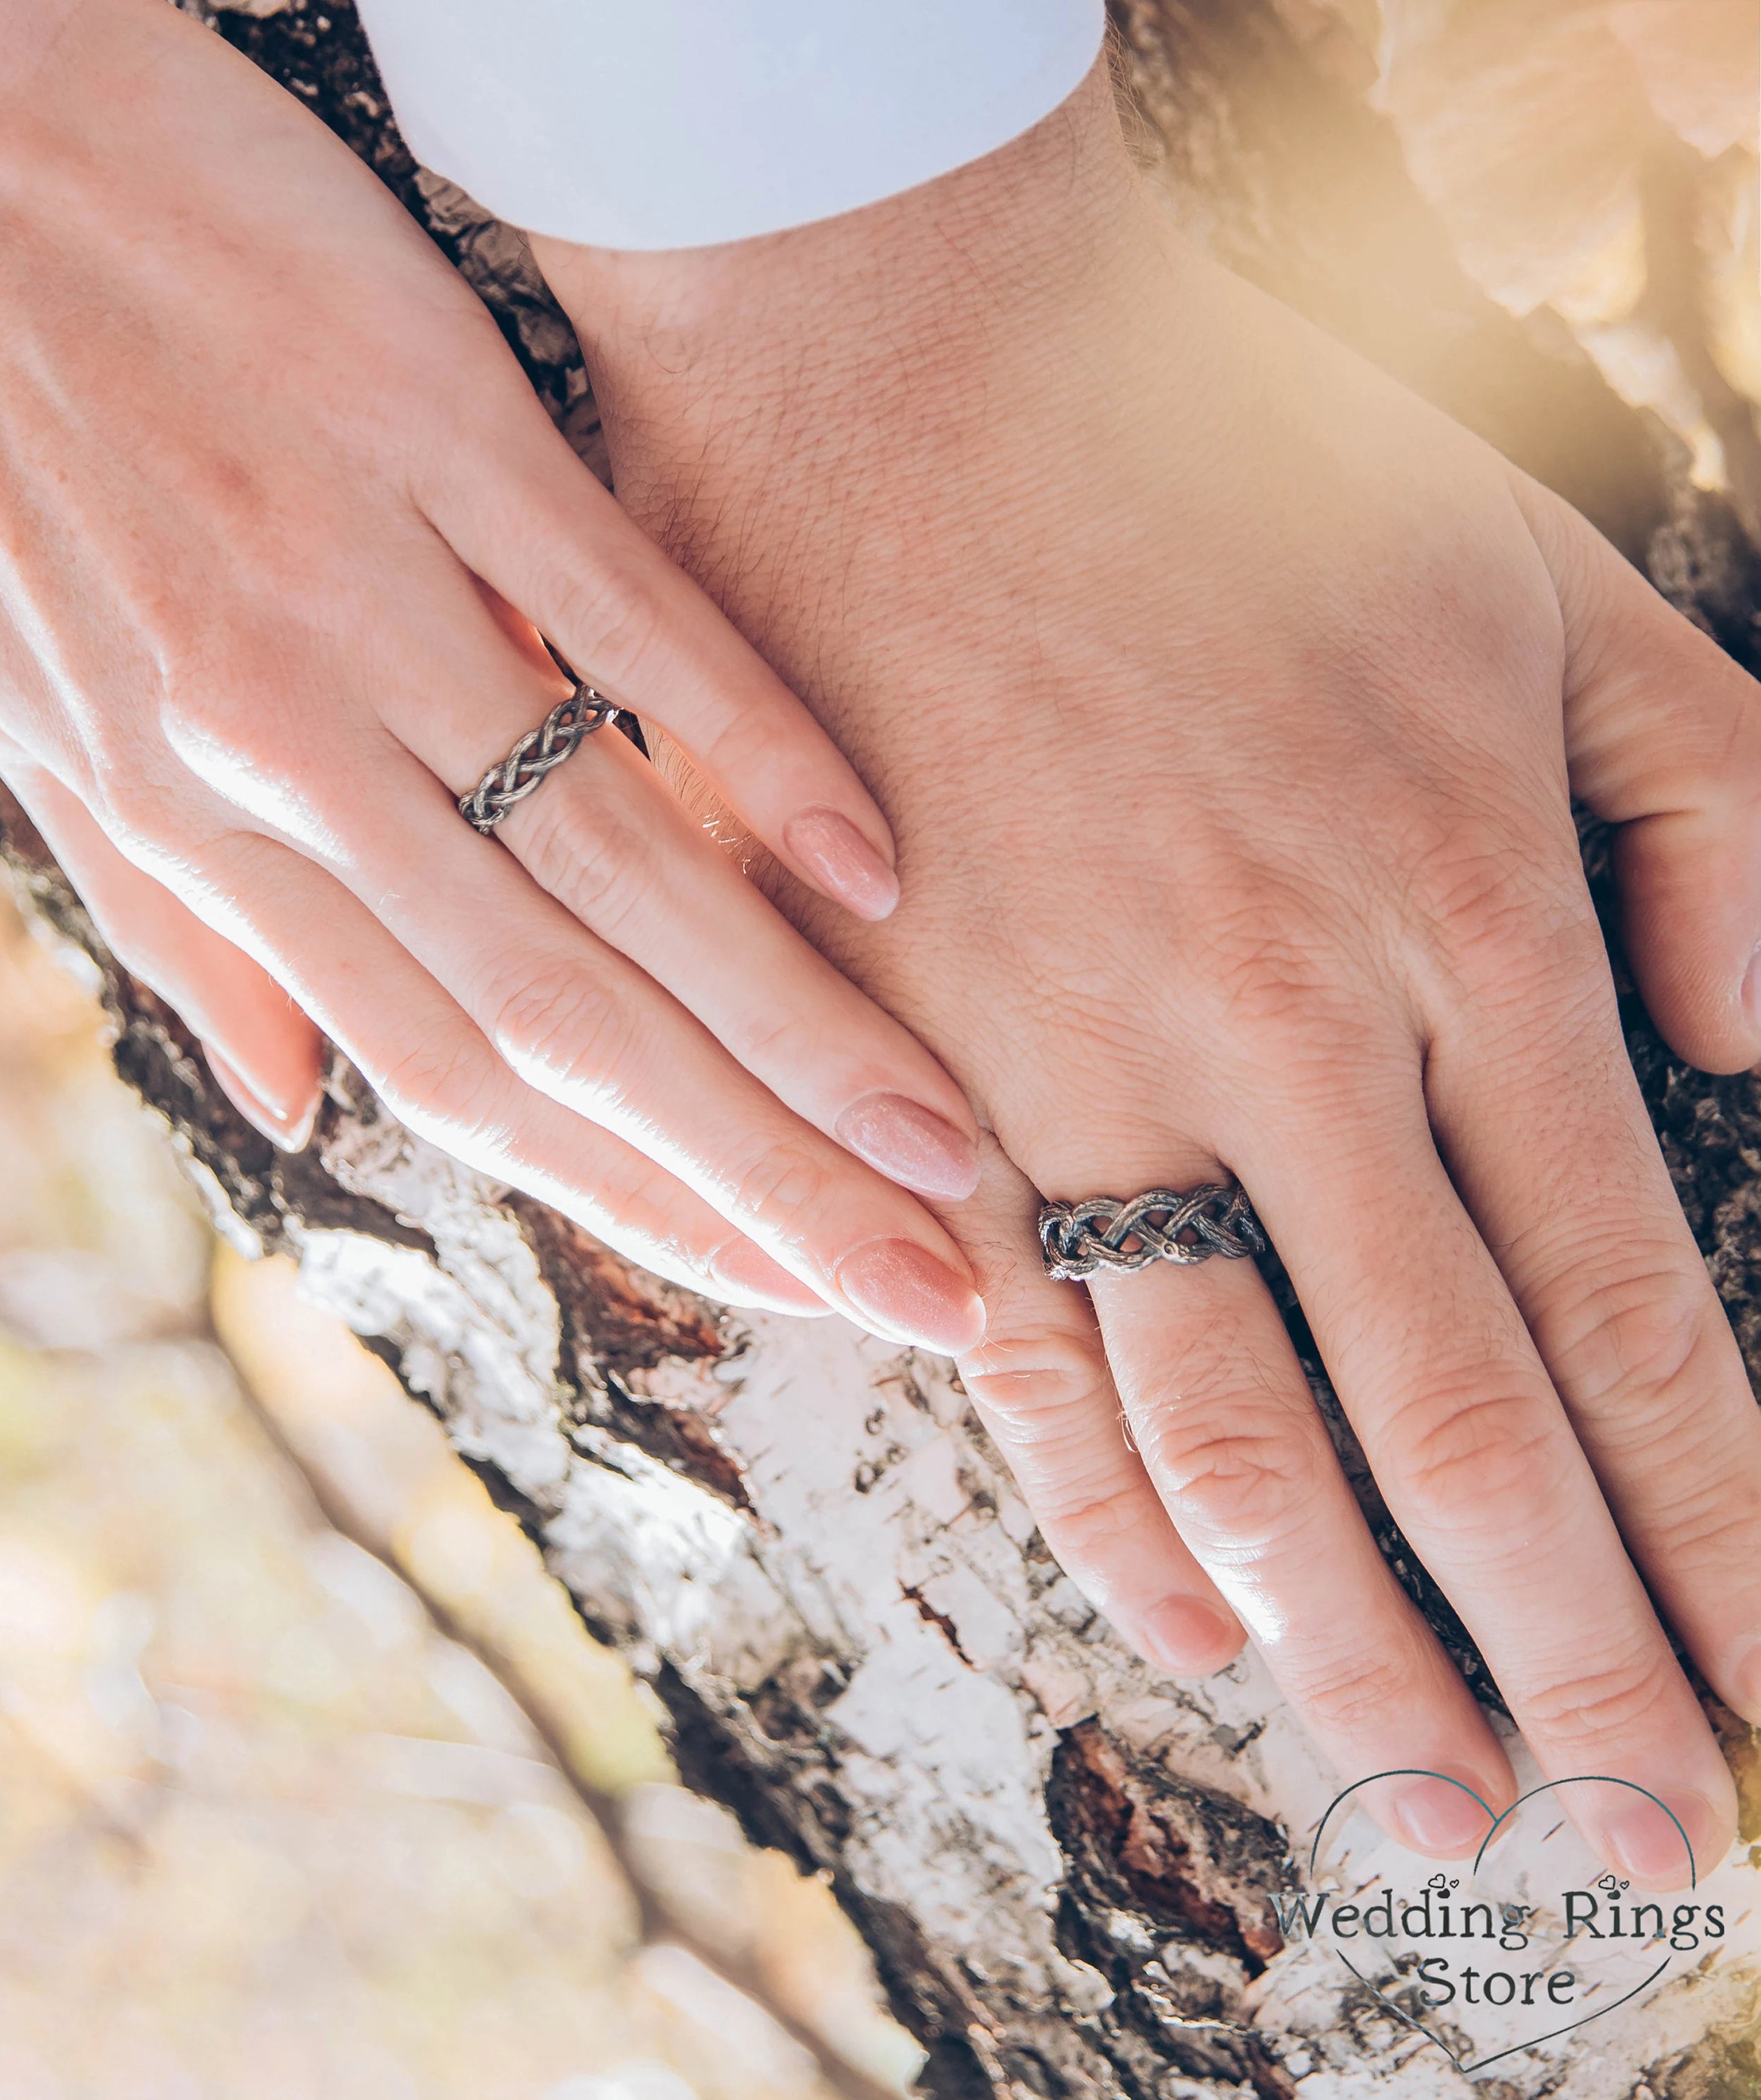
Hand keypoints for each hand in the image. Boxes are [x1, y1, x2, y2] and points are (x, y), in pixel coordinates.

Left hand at [0, 0, 988, 1348]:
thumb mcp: (34, 720)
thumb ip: (183, 914)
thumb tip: (293, 1101)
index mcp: (199, 824)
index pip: (456, 1082)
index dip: (640, 1210)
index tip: (795, 1288)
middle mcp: (284, 746)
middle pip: (562, 1018)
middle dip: (761, 1181)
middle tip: (933, 1291)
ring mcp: (367, 585)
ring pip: (609, 860)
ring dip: (792, 1024)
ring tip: (940, 1141)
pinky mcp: (432, 419)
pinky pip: (617, 615)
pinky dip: (752, 745)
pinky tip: (872, 866)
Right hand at [536, 60, 1760, 1885]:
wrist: (899, 367)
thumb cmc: (1216, 457)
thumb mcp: (1545, 582)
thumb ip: (1707, 816)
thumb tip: (1747, 1052)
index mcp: (1453, 913)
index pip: (1626, 1309)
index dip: (1717, 1531)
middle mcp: (1276, 1035)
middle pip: (1451, 1424)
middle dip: (1568, 1655)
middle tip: (1638, 1833)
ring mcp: (1071, 1069)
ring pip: (1232, 1430)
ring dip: (1348, 1643)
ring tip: (1434, 1799)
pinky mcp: (910, 1072)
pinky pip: (1012, 1339)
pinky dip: (1102, 1503)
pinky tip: (1188, 1626)